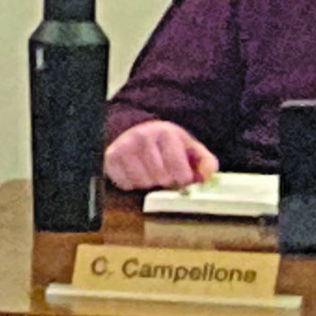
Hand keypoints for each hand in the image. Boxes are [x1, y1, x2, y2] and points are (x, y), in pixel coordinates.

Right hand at [103, 120, 218, 191]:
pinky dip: (132, 184)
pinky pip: (125, 184)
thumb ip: (206, 163)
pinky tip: (135, 174)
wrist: (134, 131)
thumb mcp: (190, 149)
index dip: (183, 180)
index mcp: (166, 133)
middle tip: (165, 176)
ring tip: (150, 173)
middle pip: (160, 178)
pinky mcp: (110, 158)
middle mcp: (142, 136)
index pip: (179, 171)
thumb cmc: (166, 145)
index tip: (182, 179)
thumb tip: (205, 178)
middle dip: (165, 181)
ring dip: (148, 184)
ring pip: (142, 182)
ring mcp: (124, 147)